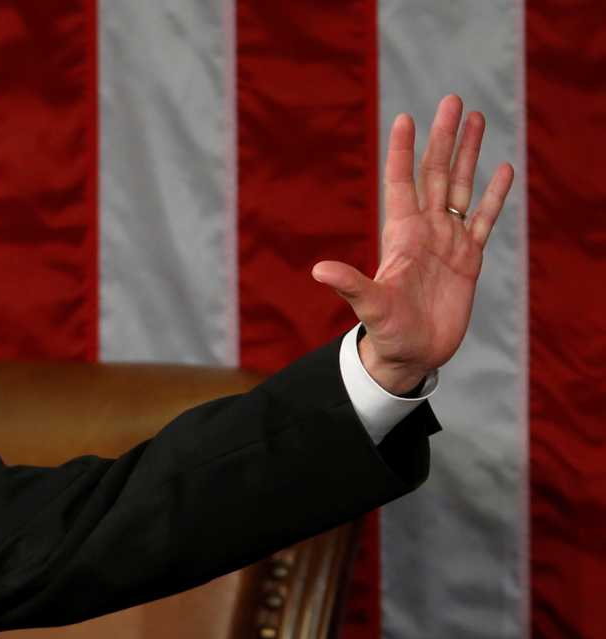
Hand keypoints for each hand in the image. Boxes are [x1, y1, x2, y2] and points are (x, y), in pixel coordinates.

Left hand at [311, 95, 513, 393]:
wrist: (411, 355)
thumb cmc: (387, 332)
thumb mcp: (369, 306)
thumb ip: (350, 285)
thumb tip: (318, 270)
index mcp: (401, 236)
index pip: (402, 182)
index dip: (403, 151)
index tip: (406, 117)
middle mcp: (425, 231)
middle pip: (435, 173)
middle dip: (443, 138)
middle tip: (452, 100)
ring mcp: (448, 242)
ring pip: (461, 187)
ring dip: (468, 154)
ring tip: (475, 119)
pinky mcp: (469, 259)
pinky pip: (484, 219)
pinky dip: (495, 195)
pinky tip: (503, 169)